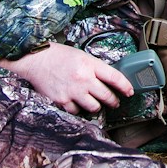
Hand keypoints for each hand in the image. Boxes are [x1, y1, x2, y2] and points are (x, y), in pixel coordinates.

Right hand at [0, 42, 133, 113]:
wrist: (36, 60)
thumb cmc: (59, 55)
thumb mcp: (82, 56)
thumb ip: (95, 68)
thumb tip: (109, 79)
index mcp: (90, 64)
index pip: (115, 77)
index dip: (126, 86)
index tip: (130, 91)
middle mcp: (83, 79)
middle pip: (107, 96)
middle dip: (114, 101)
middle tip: (115, 102)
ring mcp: (73, 91)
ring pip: (94, 107)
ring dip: (97, 106)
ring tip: (96, 104)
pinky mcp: (62, 100)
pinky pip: (76, 111)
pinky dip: (78, 109)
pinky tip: (77, 104)